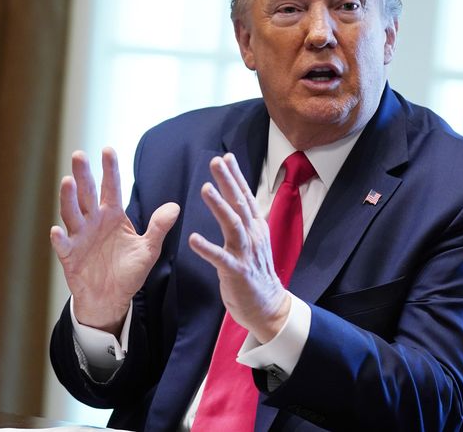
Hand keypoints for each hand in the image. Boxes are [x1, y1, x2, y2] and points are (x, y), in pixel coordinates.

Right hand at [50, 147, 179, 334]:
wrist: (111, 298)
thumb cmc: (129, 271)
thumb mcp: (149, 249)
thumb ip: (159, 228)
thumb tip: (175, 206)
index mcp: (113, 215)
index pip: (111, 187)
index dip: (110, 169)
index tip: (107, 149)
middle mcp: (94, 221)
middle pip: (87, 193)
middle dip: (84, 174)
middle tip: (79, 154)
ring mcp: (79, 236)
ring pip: (72, 213)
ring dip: (69, 198)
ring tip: (68, 181)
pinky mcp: (69, 255)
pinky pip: (63, 244)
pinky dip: (59, 237)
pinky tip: (58, 230)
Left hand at [188, 153, 290, 342]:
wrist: (268, 306)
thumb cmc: (256, 272)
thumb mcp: (254, 241)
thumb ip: (246, 220)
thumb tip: (240, 199)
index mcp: (256, 228)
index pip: (245, 197)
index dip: (236, 176)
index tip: (226, 156)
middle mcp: (253, 236)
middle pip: (240, 204)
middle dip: (228, 181)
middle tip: (216, 161)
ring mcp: (246, 253)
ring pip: (233, 225)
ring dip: (219, 206)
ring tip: (205, 189)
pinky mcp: (237, 272)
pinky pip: (220, 259)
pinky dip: (208, 249)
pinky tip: (193, 239)